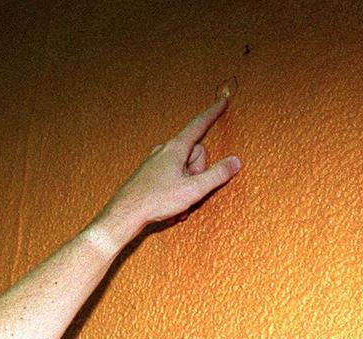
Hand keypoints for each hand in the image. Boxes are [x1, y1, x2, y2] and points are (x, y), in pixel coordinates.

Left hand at [93, 98, 240, 245]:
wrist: (126, 213)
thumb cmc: (157, 200)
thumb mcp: (193, 190)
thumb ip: (217, 175)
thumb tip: (235, 161)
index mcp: (176, 148)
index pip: (199, 125)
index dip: (213, 113)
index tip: (222, 100)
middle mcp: (165, 150)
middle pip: (195, 154)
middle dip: (199, 174)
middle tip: (191, 193)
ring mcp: (156, 161)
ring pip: (184, 168)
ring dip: (188, 188)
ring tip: (180, 206)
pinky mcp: (150, 173)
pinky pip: (172, 177)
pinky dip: (177, 192)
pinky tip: (171, 208)